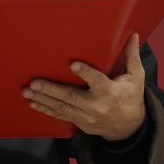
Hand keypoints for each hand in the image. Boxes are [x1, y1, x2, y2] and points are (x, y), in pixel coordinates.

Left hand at [22, 32, 146, 141]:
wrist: (129, 128)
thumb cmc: (131, 97)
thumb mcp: (136, 78)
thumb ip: (132, 57)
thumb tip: (133, 36)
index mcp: (111, 92)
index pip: (98, 81)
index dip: (86, 73)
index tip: (73, 64)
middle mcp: (96, 106)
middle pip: (72, 97)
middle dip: (51, 90)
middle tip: (34, 82)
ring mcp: (87, 117)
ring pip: (62, 107)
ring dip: (43, 99)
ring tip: (27, 91)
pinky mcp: (80, 123)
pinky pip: (61, 115)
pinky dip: (46, 109)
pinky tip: (33, 103)